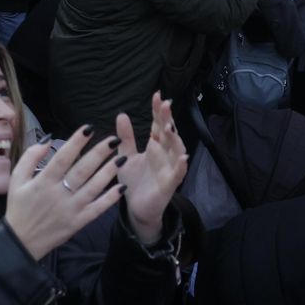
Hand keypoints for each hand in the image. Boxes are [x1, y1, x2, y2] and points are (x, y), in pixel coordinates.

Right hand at [3, 127, 124, 260]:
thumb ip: (29, 157)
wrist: (21, 241)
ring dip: (109, 172)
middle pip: (82, 170)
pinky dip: (110, 199)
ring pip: (93, 188)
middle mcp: (59, 193)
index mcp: (43, 181)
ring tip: (122, 158)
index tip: (89, 128)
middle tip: (114, 139)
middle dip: (99, 153)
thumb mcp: (16, 179)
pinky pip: (97, 209)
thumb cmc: (18, 207)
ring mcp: (71, 209)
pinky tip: (122, 188)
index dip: (76, 141)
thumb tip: (47, 140)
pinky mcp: (78, 222)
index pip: (63, 157)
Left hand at [115, 95, 188, 244]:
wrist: (135, 208)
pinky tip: (182, 157)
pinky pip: (177, 175)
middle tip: (165, 104)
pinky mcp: (168, 185)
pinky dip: (180, 166)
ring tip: (170, 127)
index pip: (158, 125)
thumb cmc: (134, 181)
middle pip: (169, 134)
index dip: (158, 111)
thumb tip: (122, 114)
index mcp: (154, 147)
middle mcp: (164, 155)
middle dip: (168, 119)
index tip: (157, 95)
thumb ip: (125, 137)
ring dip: (175, 139)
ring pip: (176, 151)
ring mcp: (168, 169)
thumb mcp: (125, 156)